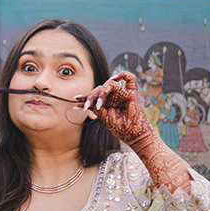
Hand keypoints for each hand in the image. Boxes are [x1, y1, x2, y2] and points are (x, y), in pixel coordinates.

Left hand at [82, 71, 190, 191]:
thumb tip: (84, 103)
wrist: (133, 135)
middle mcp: (113, 97)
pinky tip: (115, 78)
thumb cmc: (120, 129)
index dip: (85, 97)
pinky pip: (130, 79)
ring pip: (110, 84)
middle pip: (100, 89)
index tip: (76, 99)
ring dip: (102, 92)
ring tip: (100, 104)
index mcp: (106, 103)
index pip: (95, 96)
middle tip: (88, 106)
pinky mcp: (132, 93)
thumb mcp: (104, 117)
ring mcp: (122, 94)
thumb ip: (96, 108)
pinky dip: (123, 75)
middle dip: (92, 96)